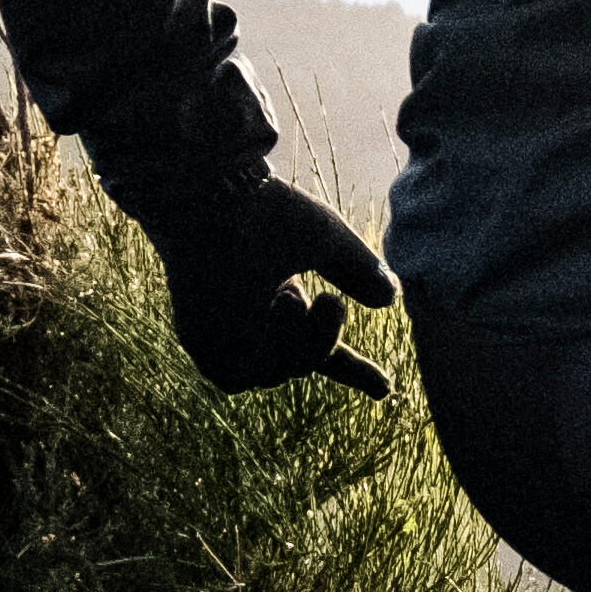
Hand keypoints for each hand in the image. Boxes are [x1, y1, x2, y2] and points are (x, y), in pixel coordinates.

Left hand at [150, 169, 399, 399]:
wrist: (218, 203)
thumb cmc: (266, 211)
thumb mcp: (326, 240)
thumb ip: (356, 269)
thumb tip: (388, 298)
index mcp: (276, 295)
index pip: (318, 342)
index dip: (354, 369)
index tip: (385, 388)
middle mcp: (249, 320)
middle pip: (302, 362)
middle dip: (324, 341)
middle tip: (332, 302)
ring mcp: (222, 337)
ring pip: (278, 373)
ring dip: (297, 344)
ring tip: (292, 297)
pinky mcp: (201, 348)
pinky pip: (247, 377)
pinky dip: (269, 351)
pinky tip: (270, 308)